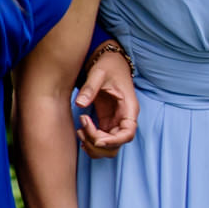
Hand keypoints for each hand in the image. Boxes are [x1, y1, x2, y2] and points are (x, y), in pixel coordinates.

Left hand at [75, 43, 138, 157]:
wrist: (109, 60)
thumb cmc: (108, 65)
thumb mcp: (99, 73)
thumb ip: (90, 88)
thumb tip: (80, 104)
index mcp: (128, 108)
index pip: (128, 134)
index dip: (114, 141)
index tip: (97, 139)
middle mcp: (124, 118)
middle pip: (117, 144)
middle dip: (99, 143)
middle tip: (83, 128)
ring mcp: (115, 121)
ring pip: (110, 146)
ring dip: (94, 145)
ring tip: (80, 132)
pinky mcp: (106, 121)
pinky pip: (102, 139)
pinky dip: (91, 142)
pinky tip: (81, 134)